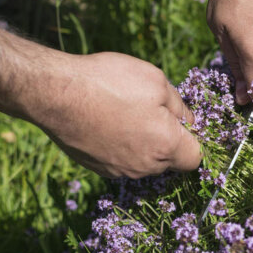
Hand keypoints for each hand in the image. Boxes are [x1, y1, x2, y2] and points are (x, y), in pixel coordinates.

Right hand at [30, 52, 201, 178]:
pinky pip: (120, 160)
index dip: (194, 138)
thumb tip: (188, 120)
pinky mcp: (98, 168)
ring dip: (143, 142)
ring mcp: (119, 171)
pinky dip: (120, 145)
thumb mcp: (156, 81)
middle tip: (151, 110)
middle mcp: (145, 166)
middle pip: (170, 160)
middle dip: (168, 139)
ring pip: (144, 161)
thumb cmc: (110, 83)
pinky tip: (107, 121)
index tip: (183, 120)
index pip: (196, 156)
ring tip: (125, 112)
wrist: (56, 94)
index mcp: (166, 146)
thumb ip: (179, 106)